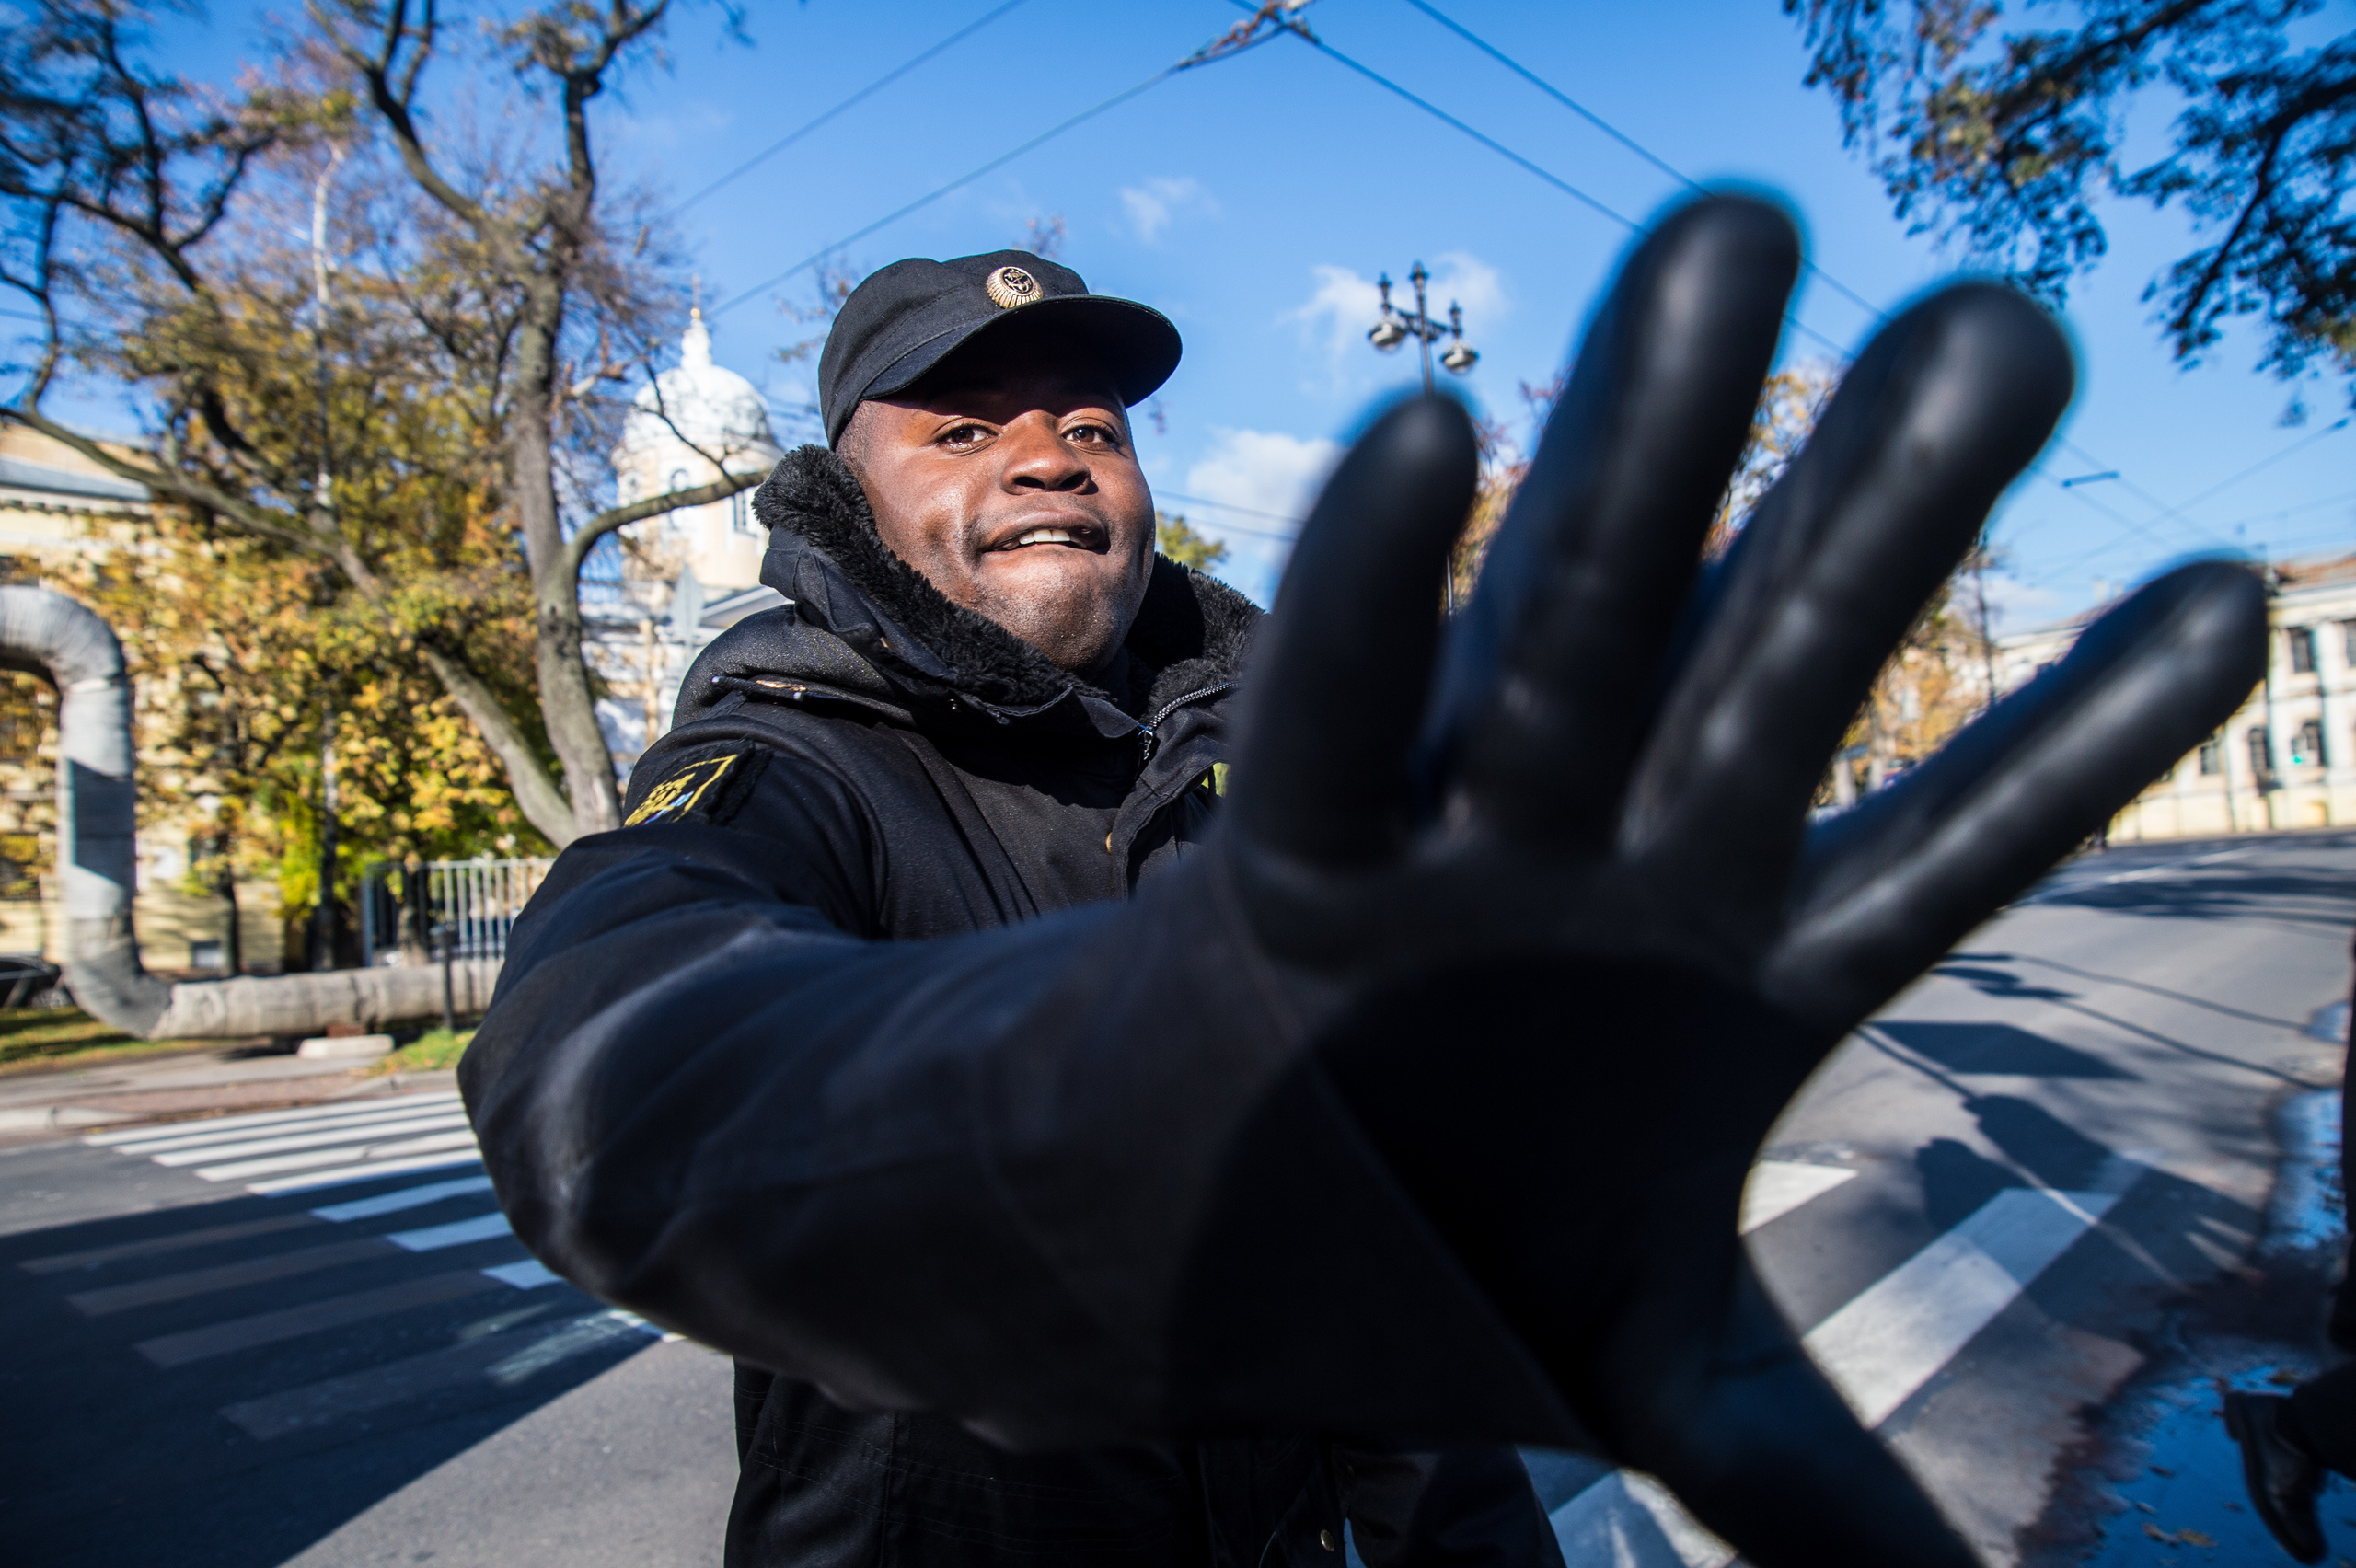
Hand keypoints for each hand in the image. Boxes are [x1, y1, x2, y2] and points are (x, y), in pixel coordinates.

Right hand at [1220, 195, 2265, 1565]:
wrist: (1187, 1214)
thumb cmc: (1445, 1239)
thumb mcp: (1645, 1364)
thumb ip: (1805, 1472)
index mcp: (1735, 976)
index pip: (1942, 851)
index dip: (2076, 743)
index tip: (2224, 597)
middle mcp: (1619, 871)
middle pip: (1771, 675)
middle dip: (1880, 512)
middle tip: (2016, 326)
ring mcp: (1461, 846)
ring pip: (1568, 637)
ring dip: (1647, 455)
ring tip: (1737, 237)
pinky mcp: (1292, 850)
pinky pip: (1335, 712)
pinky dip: (1375, 597)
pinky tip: (1425, 432)